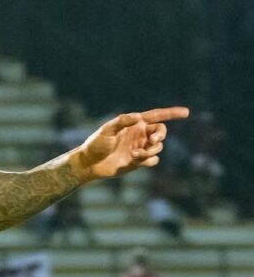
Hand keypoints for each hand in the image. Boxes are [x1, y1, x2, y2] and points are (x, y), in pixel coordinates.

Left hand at [70, 106, 189, 181]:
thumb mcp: (107, 130)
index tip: (186, 112)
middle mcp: (140, 134)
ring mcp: (141, 147)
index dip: (172, 113)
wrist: (91, 163)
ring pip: (158, 148)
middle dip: (160, 136)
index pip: (157, 116)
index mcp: (134, 123)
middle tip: (151, 142)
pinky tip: (133, 160)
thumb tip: (138, 117)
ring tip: (133, 154)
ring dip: (149, 151)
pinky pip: (153, 160)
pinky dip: (146, 160)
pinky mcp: (140, 161)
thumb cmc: (96, 143)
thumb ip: (122, 121)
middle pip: (161, 132)